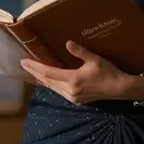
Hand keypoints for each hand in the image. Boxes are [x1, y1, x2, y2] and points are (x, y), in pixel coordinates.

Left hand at [20, 41, 138, 105]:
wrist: (119, 88)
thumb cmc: (108, 72)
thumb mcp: (95, 59)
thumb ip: (80, 52)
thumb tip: (67, 43)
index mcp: (73, 79)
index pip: (48, 73)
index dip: (35, 67)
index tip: (24, 61)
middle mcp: (70, 90)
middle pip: (47, 81)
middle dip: (35, 72)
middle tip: (24, 64)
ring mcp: (72, 97)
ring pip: (52, 87)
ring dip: (42, 79)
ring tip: (32, 71)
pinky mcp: (76, 100)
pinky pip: (59, 91)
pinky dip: (51, 84)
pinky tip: (47, 80)